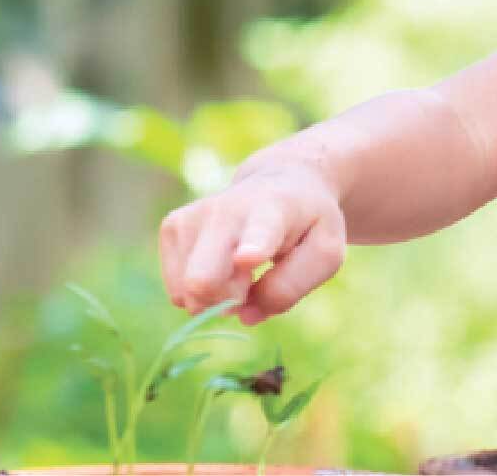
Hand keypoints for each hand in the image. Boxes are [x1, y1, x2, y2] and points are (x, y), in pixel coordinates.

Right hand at [159, 159, 346, 325]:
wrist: (281, 182)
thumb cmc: (307, 224)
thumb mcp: (325, 253)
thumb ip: (290, 287)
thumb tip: (244, 314)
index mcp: (273, 211)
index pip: (260, 232)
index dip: (253, 248)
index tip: (249, 257)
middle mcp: (225, 209)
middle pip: (202, 279)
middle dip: (226, 301)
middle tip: (250, 283)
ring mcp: (192, 216)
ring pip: (187, 291)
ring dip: (217, 296)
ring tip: (240, 270)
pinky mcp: (171, 227)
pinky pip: (177, 290)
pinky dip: (201, 291)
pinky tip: (221, 266)